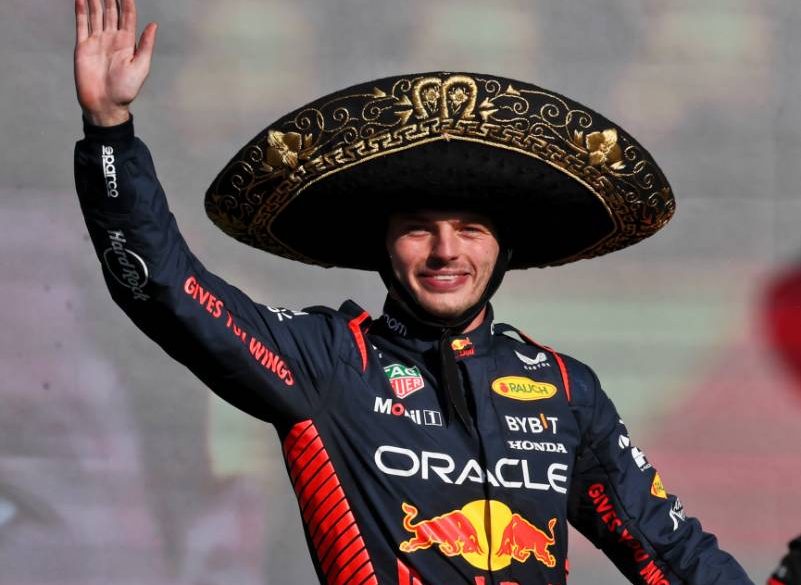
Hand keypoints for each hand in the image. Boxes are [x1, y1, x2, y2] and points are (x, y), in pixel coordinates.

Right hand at [74, 0, 157, 125]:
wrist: (105, 104)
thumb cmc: (126, 90)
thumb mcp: (141, 67)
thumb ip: (146, 45)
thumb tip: (153, 25)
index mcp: (127, 43)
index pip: (127, 17)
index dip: (127, 3)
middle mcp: (111, 39)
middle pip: (111, 12)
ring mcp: (96, 41)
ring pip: (95, 15)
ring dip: (95, 1)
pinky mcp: (83, 47)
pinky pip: (81, 25)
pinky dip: (80, 11)